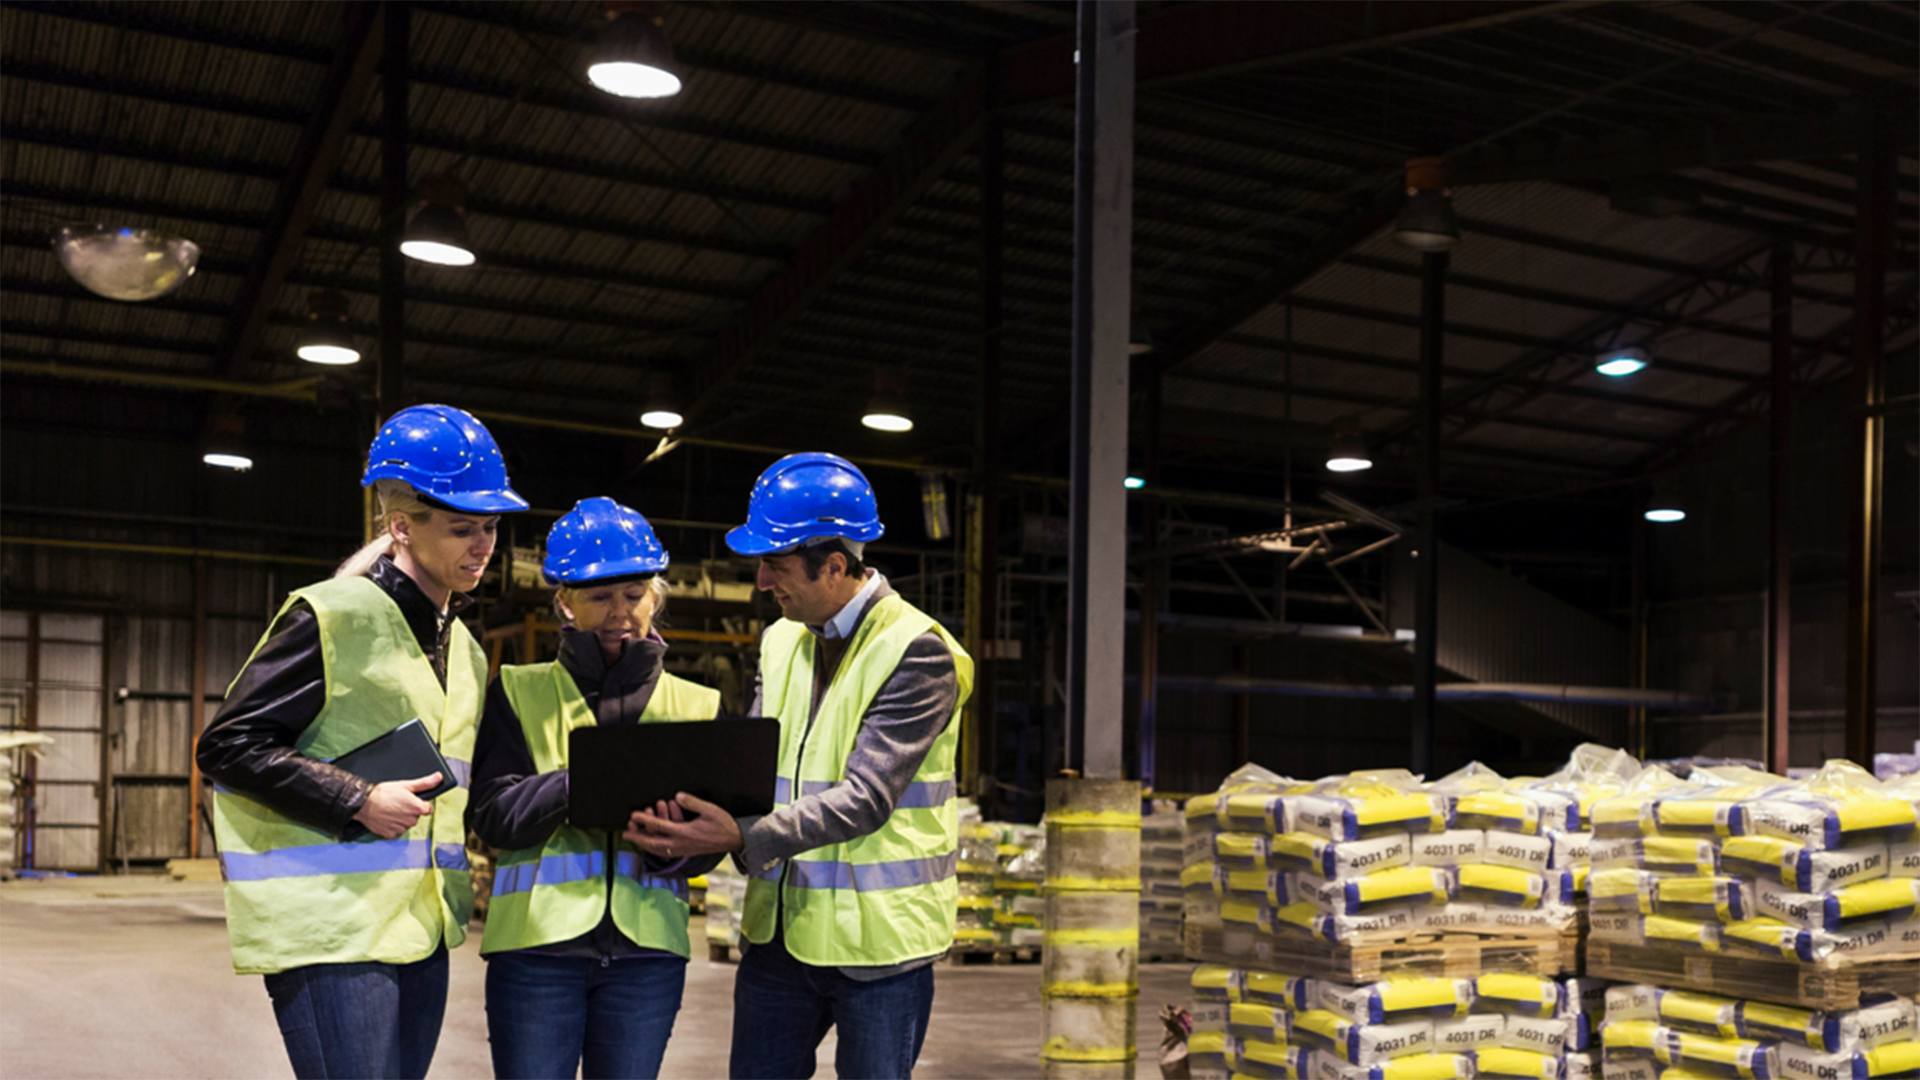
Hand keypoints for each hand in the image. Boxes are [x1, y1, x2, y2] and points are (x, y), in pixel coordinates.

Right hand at [351, 772, 440, 839]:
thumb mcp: (406, 785)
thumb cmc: (383, 793)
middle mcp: (411, 820)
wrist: (363, 803)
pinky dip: (392, 825)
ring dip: (401, 818)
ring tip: (390, 809)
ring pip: (406, 824)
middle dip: (410, 811)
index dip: (420, 803)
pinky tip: (386, 817)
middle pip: (416, 816)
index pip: (428, 808)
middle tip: (398, 803)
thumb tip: (438, 778)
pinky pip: (395, 830)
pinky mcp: (390, 834)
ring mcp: (400, 828)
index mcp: (417, 808)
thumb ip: (424, 783)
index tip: (411, 800)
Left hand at [624, 792, 742, 857]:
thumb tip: (677, 796)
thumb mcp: (709, 810)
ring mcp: (683, 850)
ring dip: (644, 844)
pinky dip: (654, 849)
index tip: (633, 815)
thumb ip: (692, 803)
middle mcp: (681, 844)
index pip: (660, 826)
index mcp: (685, 833)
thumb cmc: (723, 823)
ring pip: (658, 850)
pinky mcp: (686, 852)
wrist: (733, 840)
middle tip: (625, 833)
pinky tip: (651, 845)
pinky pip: (665, 852)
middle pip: (653, 843)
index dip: (645, 820)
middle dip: (638, 838)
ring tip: (635, 838)